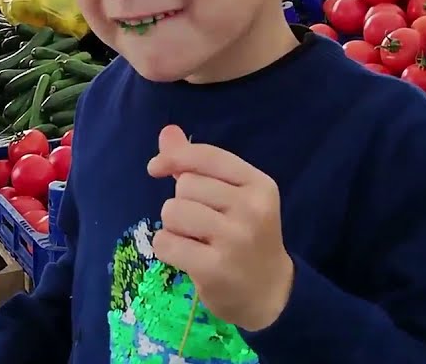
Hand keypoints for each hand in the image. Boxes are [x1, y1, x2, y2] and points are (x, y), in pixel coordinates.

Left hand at [147, 124, 293, 331]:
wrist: (270, 292)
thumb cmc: (246, 236)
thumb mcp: (232, 196)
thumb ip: (198, 164)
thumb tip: (167, 132)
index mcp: (259, 185)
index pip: (206, 156)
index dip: (174, 157)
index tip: (156, 168)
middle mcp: (251, 208)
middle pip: (185, 185)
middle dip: (182, 202)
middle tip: (203, 224)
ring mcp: (234, 239)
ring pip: (173, 212)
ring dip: (174, 226)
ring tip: (196, 240)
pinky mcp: (215, 268)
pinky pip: (166, 242)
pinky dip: (168, 248)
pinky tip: (188, 257)